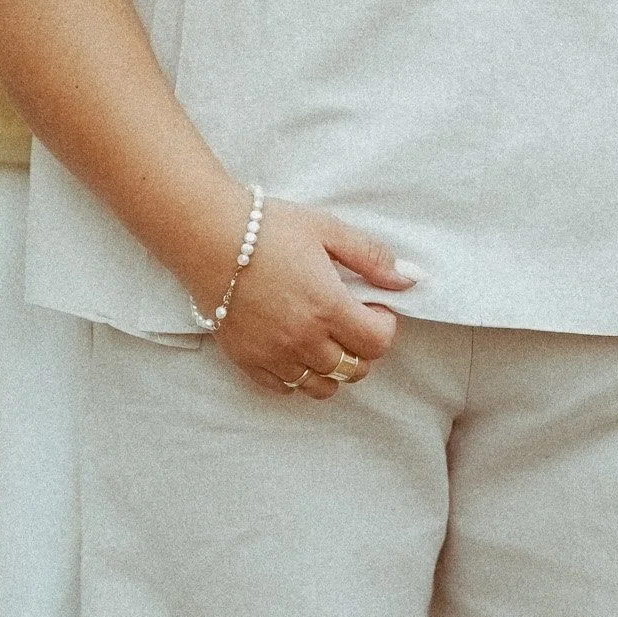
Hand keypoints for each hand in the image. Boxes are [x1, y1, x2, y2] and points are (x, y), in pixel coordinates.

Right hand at [191, 194, 418, 400]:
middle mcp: (303, 339)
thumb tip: (410, 278)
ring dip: (333, 367)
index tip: (372, 306)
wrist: (207, 236)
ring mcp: (274, 354)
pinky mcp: (247, 360)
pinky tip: (294, 349)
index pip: (378, 343)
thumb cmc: (268, 227)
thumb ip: (372, 258)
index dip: (384, 325)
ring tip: (323, 337)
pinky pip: (285, 389)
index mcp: (328, 307)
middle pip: (354, 369)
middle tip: (349, 320)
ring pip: (322, 387)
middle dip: (362, 347)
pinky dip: (298, 377)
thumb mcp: (327, 230)